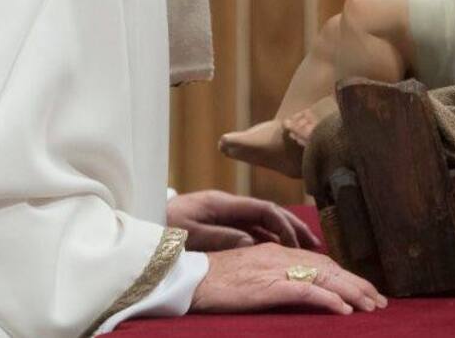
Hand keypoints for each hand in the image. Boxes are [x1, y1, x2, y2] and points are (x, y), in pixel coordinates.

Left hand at [167, 190, 319, 250]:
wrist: (140, 221)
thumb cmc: (160, 226)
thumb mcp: (190, 232)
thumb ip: (221, 236)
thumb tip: (253, 241)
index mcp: (221, 202)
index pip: (263, 209)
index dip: (285, 224)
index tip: (299, 242)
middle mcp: (227, 205)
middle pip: (268, 213)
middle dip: (293, 226)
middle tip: (314, 244)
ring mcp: (223, 214)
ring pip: (262, 222)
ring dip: (284, 234)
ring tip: (304, 249)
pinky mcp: (218, 224)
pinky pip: (251, 230)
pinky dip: (269, 239)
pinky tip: (279, 253)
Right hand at [191, 242, 386, 314]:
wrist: (190, 279)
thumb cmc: (215, 280)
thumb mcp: (250, 273)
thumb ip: (273, 276)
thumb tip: (296, 286)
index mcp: (278, 252)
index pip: (322, 262)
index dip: (346, 276)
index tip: (365, 290)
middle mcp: (281, 256)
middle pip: (330, 268)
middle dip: (358, 285)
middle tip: (380, 301)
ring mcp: (276, 270)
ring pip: (325, 278)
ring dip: (352, 293)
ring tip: (372, 307)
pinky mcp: (269, 286)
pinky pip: (307, 291)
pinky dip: (329, 299)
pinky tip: (344, 311)